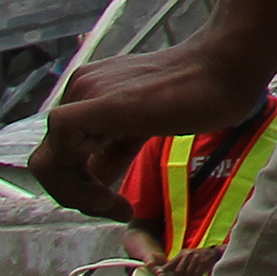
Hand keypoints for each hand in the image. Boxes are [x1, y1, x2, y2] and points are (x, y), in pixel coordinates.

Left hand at [35, 38, 275, 218]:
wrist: (229, 66)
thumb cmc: (203, 92)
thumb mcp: (148, 126)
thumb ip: (117, 148)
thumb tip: (96, 179)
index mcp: (90, 91)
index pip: (62, 151)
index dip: (80, 186)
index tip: (119, 206)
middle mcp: (80, 89)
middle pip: (49, 160)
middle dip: (76, 195)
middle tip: (115, 210)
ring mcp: (84, 93)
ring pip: (48, 162)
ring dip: (77, 195)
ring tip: (116, 206)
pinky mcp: (95, 105)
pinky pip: (58, 152)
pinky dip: (75, 182)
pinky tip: (110, 193)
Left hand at [166, 244, 224, 275]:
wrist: (215, 253)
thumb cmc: (197, 257)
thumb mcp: (186, 256)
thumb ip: (175, 263)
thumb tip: (161, 272)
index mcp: (182, 254)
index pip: (170, 264)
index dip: (164, 272)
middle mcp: (188, 255)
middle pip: (178, 271)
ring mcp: (196, 259)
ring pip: (187, 275)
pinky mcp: (204, 263)